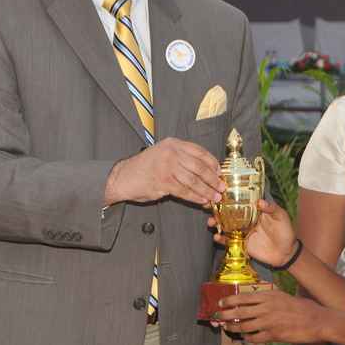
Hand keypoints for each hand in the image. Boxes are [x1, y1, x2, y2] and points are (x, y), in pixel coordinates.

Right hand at [104, 137, 223, 206]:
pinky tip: (201, 200)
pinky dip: (195, 197)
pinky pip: (184, 191)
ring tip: (214, 196)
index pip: (200, 151)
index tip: (220, 172)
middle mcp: (171, 153)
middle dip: (213, 179)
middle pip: (199, 166)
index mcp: (173, 144)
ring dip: (206, 190)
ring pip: (193, 180)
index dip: (212, 163)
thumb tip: (205, 170)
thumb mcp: (163, 154)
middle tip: (221, 187)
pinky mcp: (163, 181)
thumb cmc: (145, 167)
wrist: (123, 177)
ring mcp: (167, 166)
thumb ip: (182, 158)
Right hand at [208, 199, 296, 267]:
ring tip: (210, 222)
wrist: (286, 253)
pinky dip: (221, 239)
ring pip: (226, 225)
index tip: (219, 193)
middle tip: (208, 206)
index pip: (241, 201)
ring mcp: (242, 231)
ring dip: (216, 223)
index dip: (230, 197)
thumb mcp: (281, 217)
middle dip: (217, 209)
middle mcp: (246, 219)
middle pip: (229, 212)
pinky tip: (217, 237)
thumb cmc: (285, 231)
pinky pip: (229, 240)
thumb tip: (260, 201)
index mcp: (255, 210)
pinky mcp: (241, 243)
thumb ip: (272, 208)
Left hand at [216, 290, 327, 343]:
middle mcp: (266, 308)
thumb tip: (255, 300)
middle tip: (217, 317)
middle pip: (240, 312)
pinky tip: (245, 338)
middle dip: (225, 315)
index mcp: (269, 296)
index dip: (229, 301)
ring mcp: (269, 322)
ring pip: (244, 326)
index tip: (221, 303)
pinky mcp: (273, 335)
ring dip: (233, 328)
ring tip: (227, 328)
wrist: (317, 321)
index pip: (243, 297)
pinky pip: (255, 337)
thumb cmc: (302, 307)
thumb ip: (269, 298)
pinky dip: (248, 338)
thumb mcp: (284, 296)